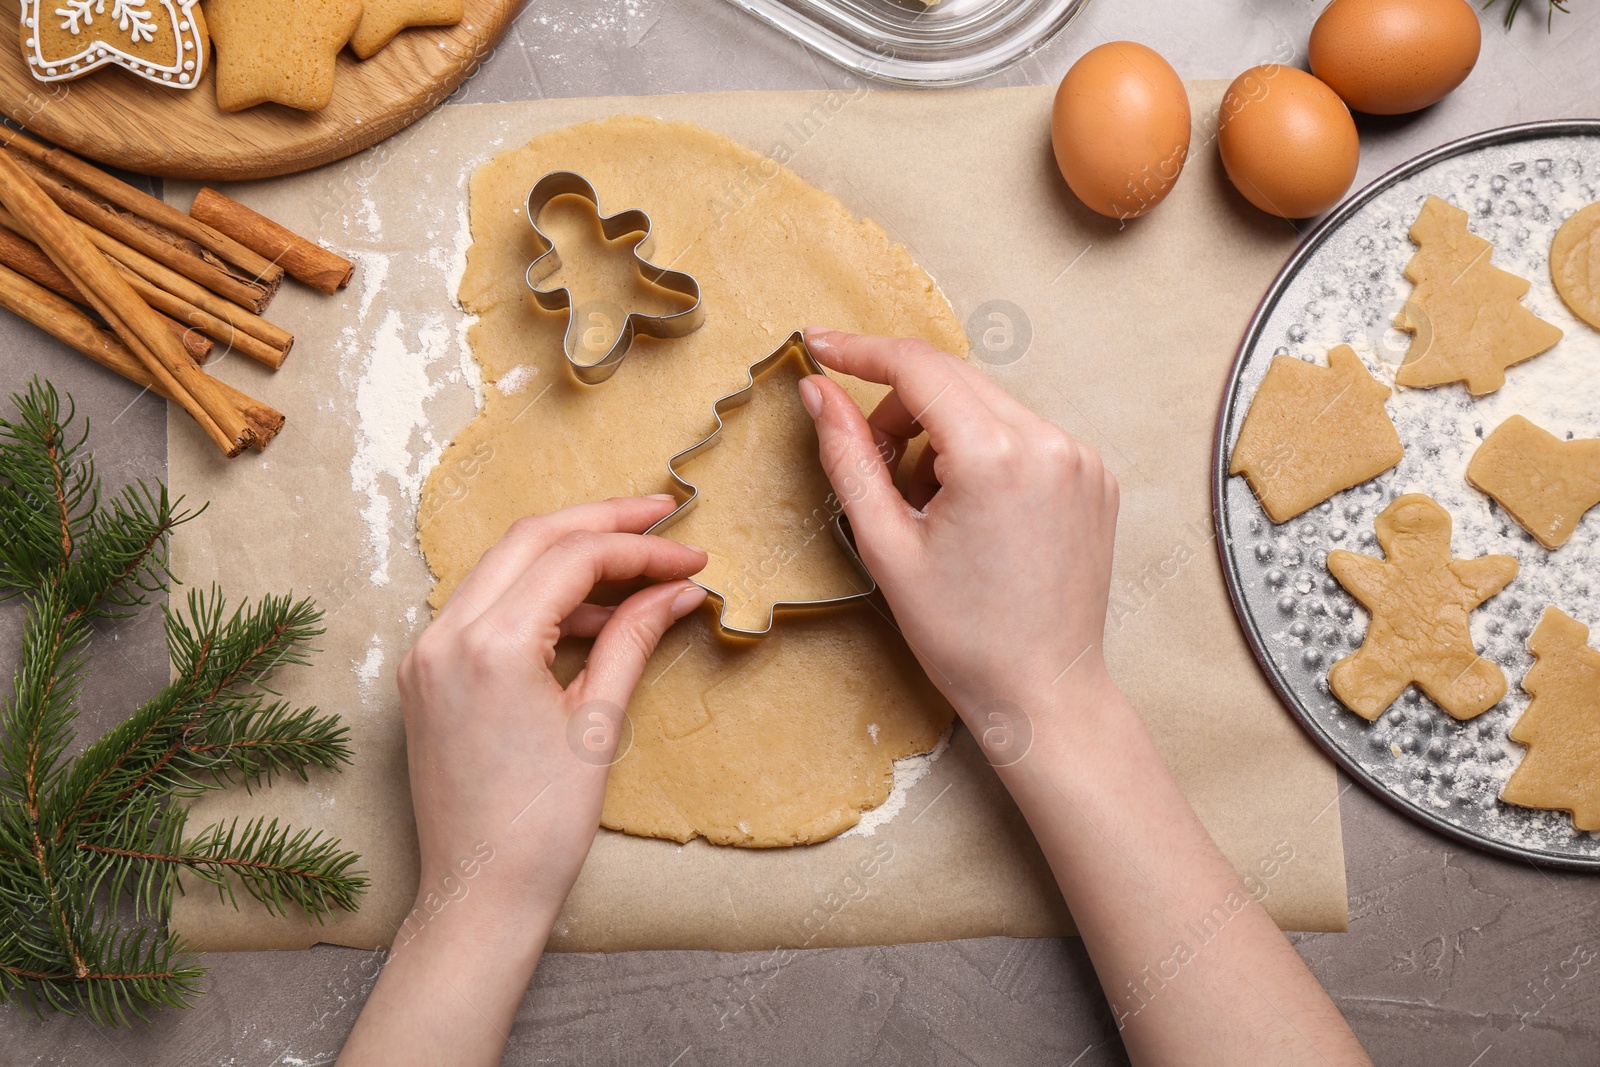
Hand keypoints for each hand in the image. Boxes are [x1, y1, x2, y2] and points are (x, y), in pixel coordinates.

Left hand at [341, 496, 705, 1066]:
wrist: (478, 894)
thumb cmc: (541, 826)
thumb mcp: (598, 723)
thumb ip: (634, 638)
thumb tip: (677, 589)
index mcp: (489, 645)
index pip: (572, 558)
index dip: (639, 548)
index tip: (691, 557)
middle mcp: (444, 635)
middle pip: (530, 539)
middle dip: (601, 523)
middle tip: (662, 517)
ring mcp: (426, 653)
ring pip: (504, 566)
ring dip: (569, 557)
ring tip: (637, 573)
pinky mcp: (425, 674)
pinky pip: (484, 607)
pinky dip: (537, 597)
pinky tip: (589, 615)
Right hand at [798, 329, 1369, 1066]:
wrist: (1044, 692)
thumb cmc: (963, 636)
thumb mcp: (885, 545)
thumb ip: (848, 455)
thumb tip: (818, 392)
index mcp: (995, 456)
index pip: (917, 366)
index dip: (859, 350)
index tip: (817, 347)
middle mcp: (1049, 441)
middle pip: (953, 378)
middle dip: (899, 404)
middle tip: (870, 459)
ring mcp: (1080, 457)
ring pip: (988, 403)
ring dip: (942, 429)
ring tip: (925, 503)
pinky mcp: (1095, 476)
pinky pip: (1024, 432)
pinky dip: (984, 450)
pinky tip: (971, 511)